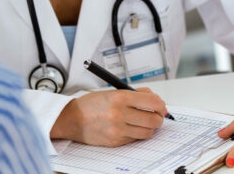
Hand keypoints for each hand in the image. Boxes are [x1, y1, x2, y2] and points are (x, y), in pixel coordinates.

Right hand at [50, 88, 165, 146]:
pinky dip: (137, 133)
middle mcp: (119, 114)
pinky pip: (136, 139)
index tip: (160, 105)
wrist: (73, 119)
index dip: (160, 104)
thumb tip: (156, 100)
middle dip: (158, 117)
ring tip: (143, 121)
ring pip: (148, 132)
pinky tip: (130, 127)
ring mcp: (118, 130)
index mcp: (120, 97)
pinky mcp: (116, 142)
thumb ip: (136, 94)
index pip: (152, 102)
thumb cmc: (92, 104)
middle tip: (156, 114)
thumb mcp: (113, 92)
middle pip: (153, 120)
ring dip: (149, 127)